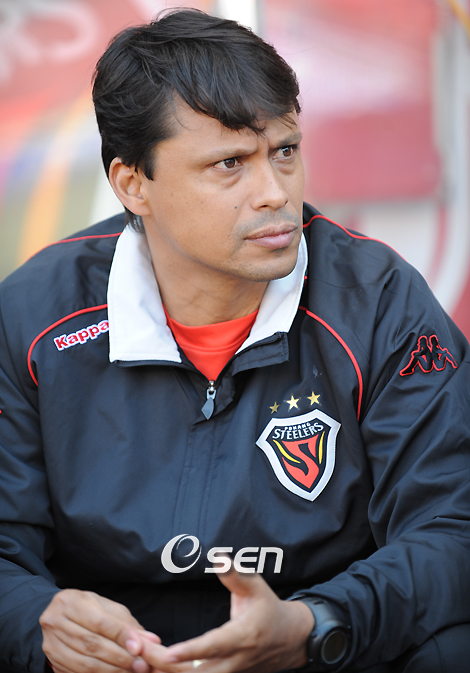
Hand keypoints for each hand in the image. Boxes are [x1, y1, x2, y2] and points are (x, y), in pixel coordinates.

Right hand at [40, 589, 159, 672]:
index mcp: (70, 602)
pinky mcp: (53, 663)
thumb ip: (127, 624)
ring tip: (132, 671)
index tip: (139, 648)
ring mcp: (51, 645)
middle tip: (141, 665)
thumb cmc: (87, 609)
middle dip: (120, 657)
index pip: (99, 622)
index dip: (121, 636)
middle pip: (92, 644)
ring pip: (85, 663)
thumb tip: (151, 640)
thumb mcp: (106, 608)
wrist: (57, 617)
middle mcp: (55, 622)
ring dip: (112, 670)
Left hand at [130, 563, 313, 672]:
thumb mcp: (256, 586)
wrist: (291, 639)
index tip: (167, 652)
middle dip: (166, 666)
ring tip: (140, 662)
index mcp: (243, 637)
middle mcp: (235, 662)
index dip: (190, 651)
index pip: (213, 647)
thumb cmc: (269, 608)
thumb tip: (217, 555)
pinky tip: (156, 668)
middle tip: (138, 652)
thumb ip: (235, 574)